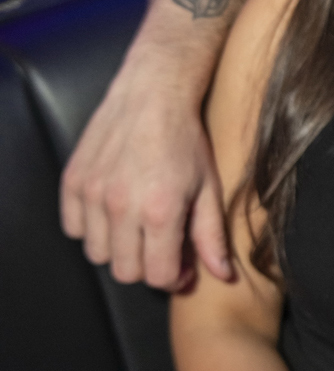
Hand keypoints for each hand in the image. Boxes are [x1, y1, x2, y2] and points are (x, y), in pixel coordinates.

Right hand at [61, 53, 231, 289]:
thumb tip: (223, 275)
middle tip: (160, 246)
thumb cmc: (186, 140)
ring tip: (136, 227)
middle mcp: (121, 205)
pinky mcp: (73, 180)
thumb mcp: (209, 188)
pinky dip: (91, 228)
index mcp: (160, 211)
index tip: (181, 266)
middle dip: (147, 265)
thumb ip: (212, 236)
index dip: (173, 277)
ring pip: (97, 254)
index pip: (157, 276)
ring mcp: (92, 193)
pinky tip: (111, 213)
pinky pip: (74, 228)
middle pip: (125, 271)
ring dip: (118, 249)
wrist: (153, 93)